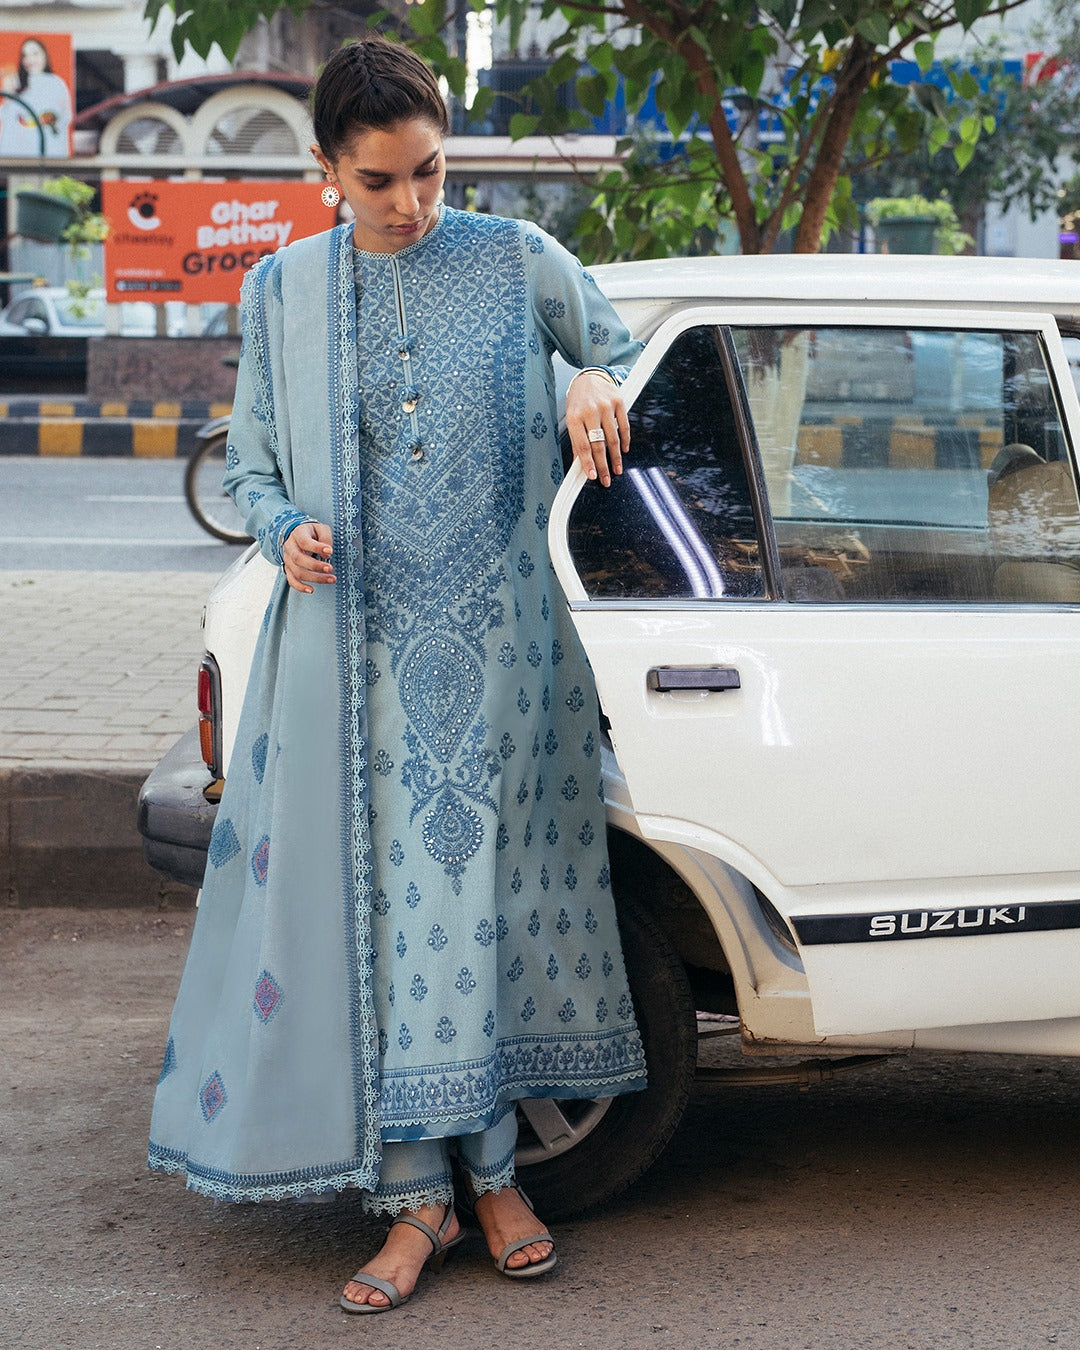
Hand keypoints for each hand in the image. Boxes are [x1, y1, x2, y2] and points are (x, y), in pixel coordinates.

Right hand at [283, 521, 335, 592]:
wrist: (296, 534)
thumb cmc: (311, 532)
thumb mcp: (321, 528)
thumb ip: (325, 538)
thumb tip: (327, 553)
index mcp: (298, 534)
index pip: (304, 542)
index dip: (317, 547)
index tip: (330, 551)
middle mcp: (290, 547)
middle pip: (298, 559)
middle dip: (315, 566)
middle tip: (330, 568)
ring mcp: (288, 559)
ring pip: (297, 571)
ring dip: (314, 578)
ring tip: (330, 579)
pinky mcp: (288, 569)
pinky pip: (291, 580)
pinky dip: (300, 587)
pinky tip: (311, 590)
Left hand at [565, 371, 629, 487]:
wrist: (589, 377)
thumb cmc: (578, 401)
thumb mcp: (572, 419)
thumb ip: (577, 441)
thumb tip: (579, 463)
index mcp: (574, 417)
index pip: (583, 446)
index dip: (588, 463)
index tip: (593, 476)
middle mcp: (590, 412)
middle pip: (598, 445)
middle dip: (603, 466)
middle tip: (606, 480)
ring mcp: (605, 406)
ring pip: (612, 438)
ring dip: (615, 457)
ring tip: (617, 469)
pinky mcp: (618, 402)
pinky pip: (624, 426)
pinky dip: (625, 440)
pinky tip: (624, 450)